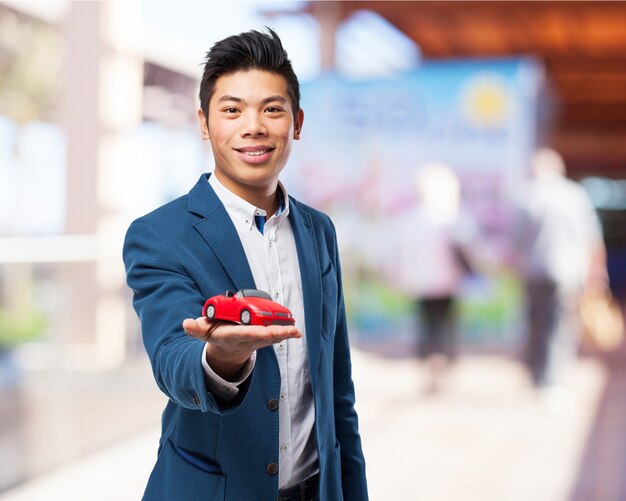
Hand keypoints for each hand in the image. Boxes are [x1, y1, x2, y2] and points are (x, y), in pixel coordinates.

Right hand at [182, 317, 301, 379]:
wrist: (228, 349)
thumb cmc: (217, 334)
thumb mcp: (204, 331)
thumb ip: (196, 328)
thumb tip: (187, 324)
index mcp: (232, 335)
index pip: (242, 334)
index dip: (253, 332)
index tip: (263, 331)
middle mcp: (246, 339)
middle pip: (261, 337)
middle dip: (273, 334)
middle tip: (285, 332)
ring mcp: (256, 341)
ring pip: (271, 338)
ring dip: (283, 334)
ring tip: (294, 331)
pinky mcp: (264, 339)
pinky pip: (276, 337)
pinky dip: (286, 335)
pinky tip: (296, 332)